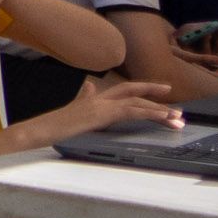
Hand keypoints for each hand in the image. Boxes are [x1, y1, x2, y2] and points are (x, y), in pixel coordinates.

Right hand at [49, 79, 181, 138]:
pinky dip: (150, 113)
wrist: (40, 129)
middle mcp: (99, 97)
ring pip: (136, 103)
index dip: (143, 89)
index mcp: (92, 98)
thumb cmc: (52, 125)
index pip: (122, 89)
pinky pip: (132, 111)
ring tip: (177, 118)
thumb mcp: (71, 111)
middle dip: (155, 95)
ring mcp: (101, 104)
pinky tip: (162, 117)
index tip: (161, 91)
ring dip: (159, 110)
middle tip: (176, 104)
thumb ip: (83, 98)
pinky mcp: (102, 114)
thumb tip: (89, 87)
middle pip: (132, 92)